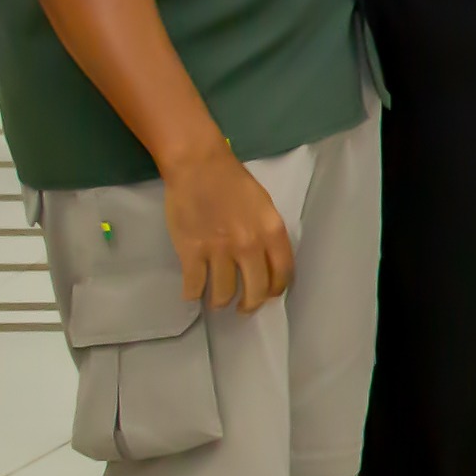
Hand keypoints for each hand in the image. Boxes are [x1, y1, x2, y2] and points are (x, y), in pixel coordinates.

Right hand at [163, 147, 290, 312]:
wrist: (199, 167)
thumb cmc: (233, 182)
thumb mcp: (264, 206)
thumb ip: (268, 234)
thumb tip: (267, 260)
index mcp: (272, 232)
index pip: (283, 273)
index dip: (277, 290)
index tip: (269, 295)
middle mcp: (249, 245)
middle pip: (256, 291)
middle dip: (250, 305)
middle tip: (244, 308)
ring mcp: (219, 251)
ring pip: (224, 293)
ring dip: (221, 302)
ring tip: (218, 302)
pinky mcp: (191, 252)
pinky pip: (194, 285)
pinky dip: (193, 294)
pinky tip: (192, 294)